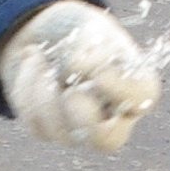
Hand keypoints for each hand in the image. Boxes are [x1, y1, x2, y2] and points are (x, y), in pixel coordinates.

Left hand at [0, 0, 158, 153]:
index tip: (99, 73)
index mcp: (134, 85)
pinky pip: (36, 124)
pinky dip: (28, 88)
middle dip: (85, 118)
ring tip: (40, 57)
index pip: (141, 98)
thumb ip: (90, 47)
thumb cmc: (79, 31)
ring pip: (62, 132)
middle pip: (109, 141)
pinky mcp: (50, 130)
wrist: (42, 33)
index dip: (121, 90)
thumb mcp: (89, 29)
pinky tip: (34, 65)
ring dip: (44, 90)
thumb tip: (75, 68)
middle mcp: (113, 115)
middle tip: (70, 93)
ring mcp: (81, 128)